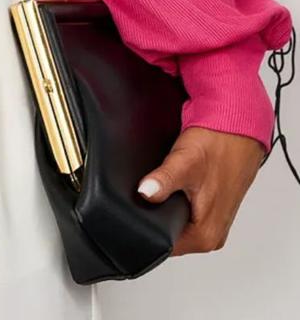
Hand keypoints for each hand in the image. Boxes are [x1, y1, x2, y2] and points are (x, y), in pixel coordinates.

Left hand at [136, 125, 266, 254]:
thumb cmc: (217, 145)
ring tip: (166, 185)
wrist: (238, 130)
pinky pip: (187, 214)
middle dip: (157, 216)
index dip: (147, 227)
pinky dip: (178, 201)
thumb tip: (146, 193)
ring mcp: (214, 223)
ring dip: (168, 207)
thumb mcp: (184, 162)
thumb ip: (164, 181)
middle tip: (151, 191)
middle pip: (170, 236)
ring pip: (178, 224)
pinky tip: (176, 185)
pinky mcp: (213, 210)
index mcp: (206, 235)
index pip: (164, 246)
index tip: (139, 209)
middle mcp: (212, 235)